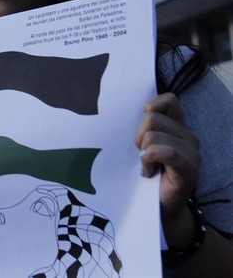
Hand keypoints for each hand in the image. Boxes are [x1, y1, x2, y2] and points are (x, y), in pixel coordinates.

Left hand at [135, 92, 199, 217]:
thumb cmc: (144, 175)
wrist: (156, 209)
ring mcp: (191, 152)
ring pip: (153, 135)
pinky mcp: (188, 168)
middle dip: (138, 136)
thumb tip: (118, 112)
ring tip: (146, 166)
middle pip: (151, 118)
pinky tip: (147, 171)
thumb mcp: (140, 146)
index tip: (140, 129)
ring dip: (142, 152)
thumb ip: (139, 128)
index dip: (150, 108)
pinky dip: (150, 159)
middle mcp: (187, 136)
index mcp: (177, 127)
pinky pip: (166, 151)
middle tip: (140, 156)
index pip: (168, 100)